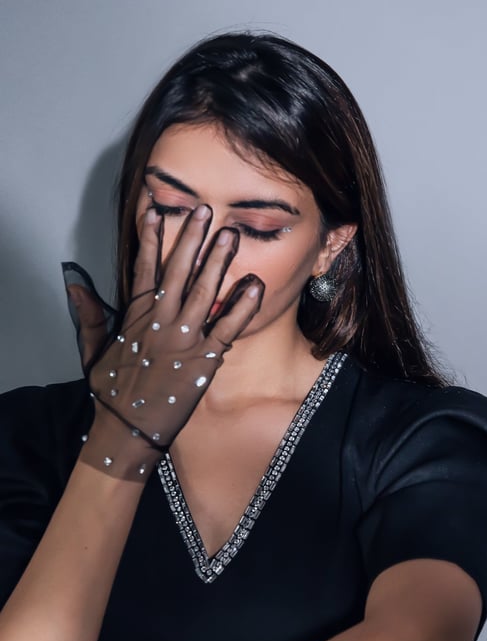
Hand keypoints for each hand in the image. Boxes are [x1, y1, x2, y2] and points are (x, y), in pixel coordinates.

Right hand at [74, 204, 262, 480]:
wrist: (127, 430)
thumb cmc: (112, 392)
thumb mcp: (93, 351)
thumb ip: (89, 315)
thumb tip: (75, 285)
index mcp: (135, 317)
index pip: (143, 269)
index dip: (151, 239)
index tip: (156, 210)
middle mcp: (161, 322)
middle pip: (178, 271)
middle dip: (190, 238)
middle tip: (204, 210)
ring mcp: (184, 339)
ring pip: (204, 292)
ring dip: (218, 262)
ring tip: (230, 234)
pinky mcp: (205, 360)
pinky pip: (229, 327)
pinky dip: (244, 306)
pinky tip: (257, 284)